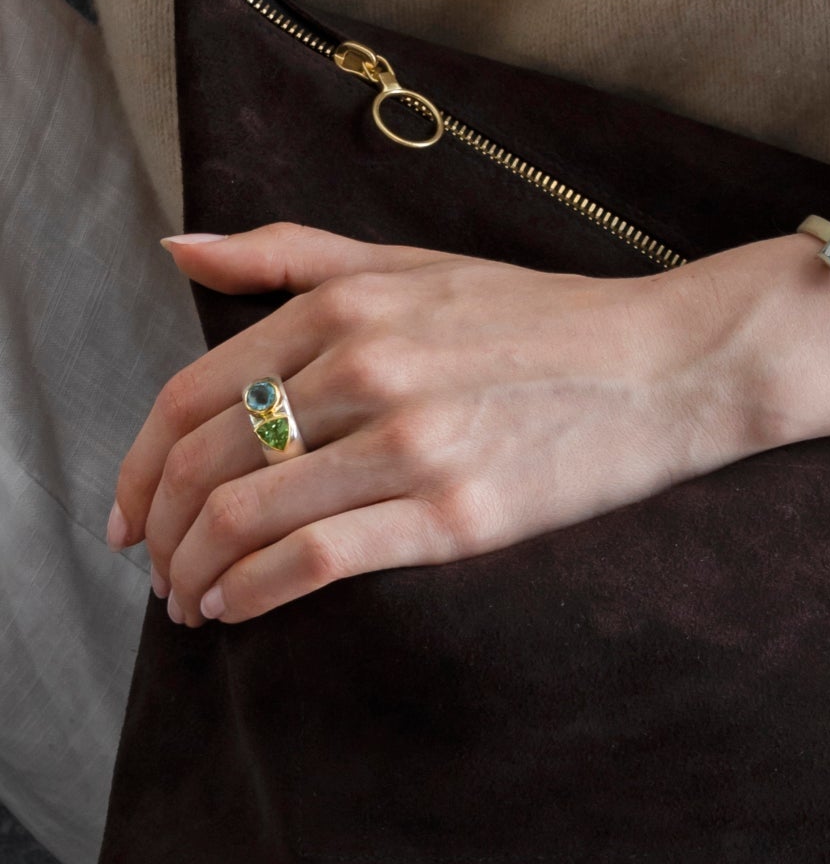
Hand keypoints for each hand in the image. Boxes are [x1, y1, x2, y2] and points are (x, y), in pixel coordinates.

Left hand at [108, 223, 750, 625]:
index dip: (137, 466)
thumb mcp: (417, 266)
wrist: (666, 364)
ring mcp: (412, 444)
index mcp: (347, 307)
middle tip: (156, 572)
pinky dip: (255, 594)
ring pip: (245, 518)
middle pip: (204, 465)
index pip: (191, 397)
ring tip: (194, 603)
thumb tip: (181, 253)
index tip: (129, 513)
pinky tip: (242, 610)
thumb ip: (294, 255)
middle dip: (158, 535)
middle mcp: (366, 369)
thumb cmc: (545, 319)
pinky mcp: (458, 515)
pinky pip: (317, 560)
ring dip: (195, 575)